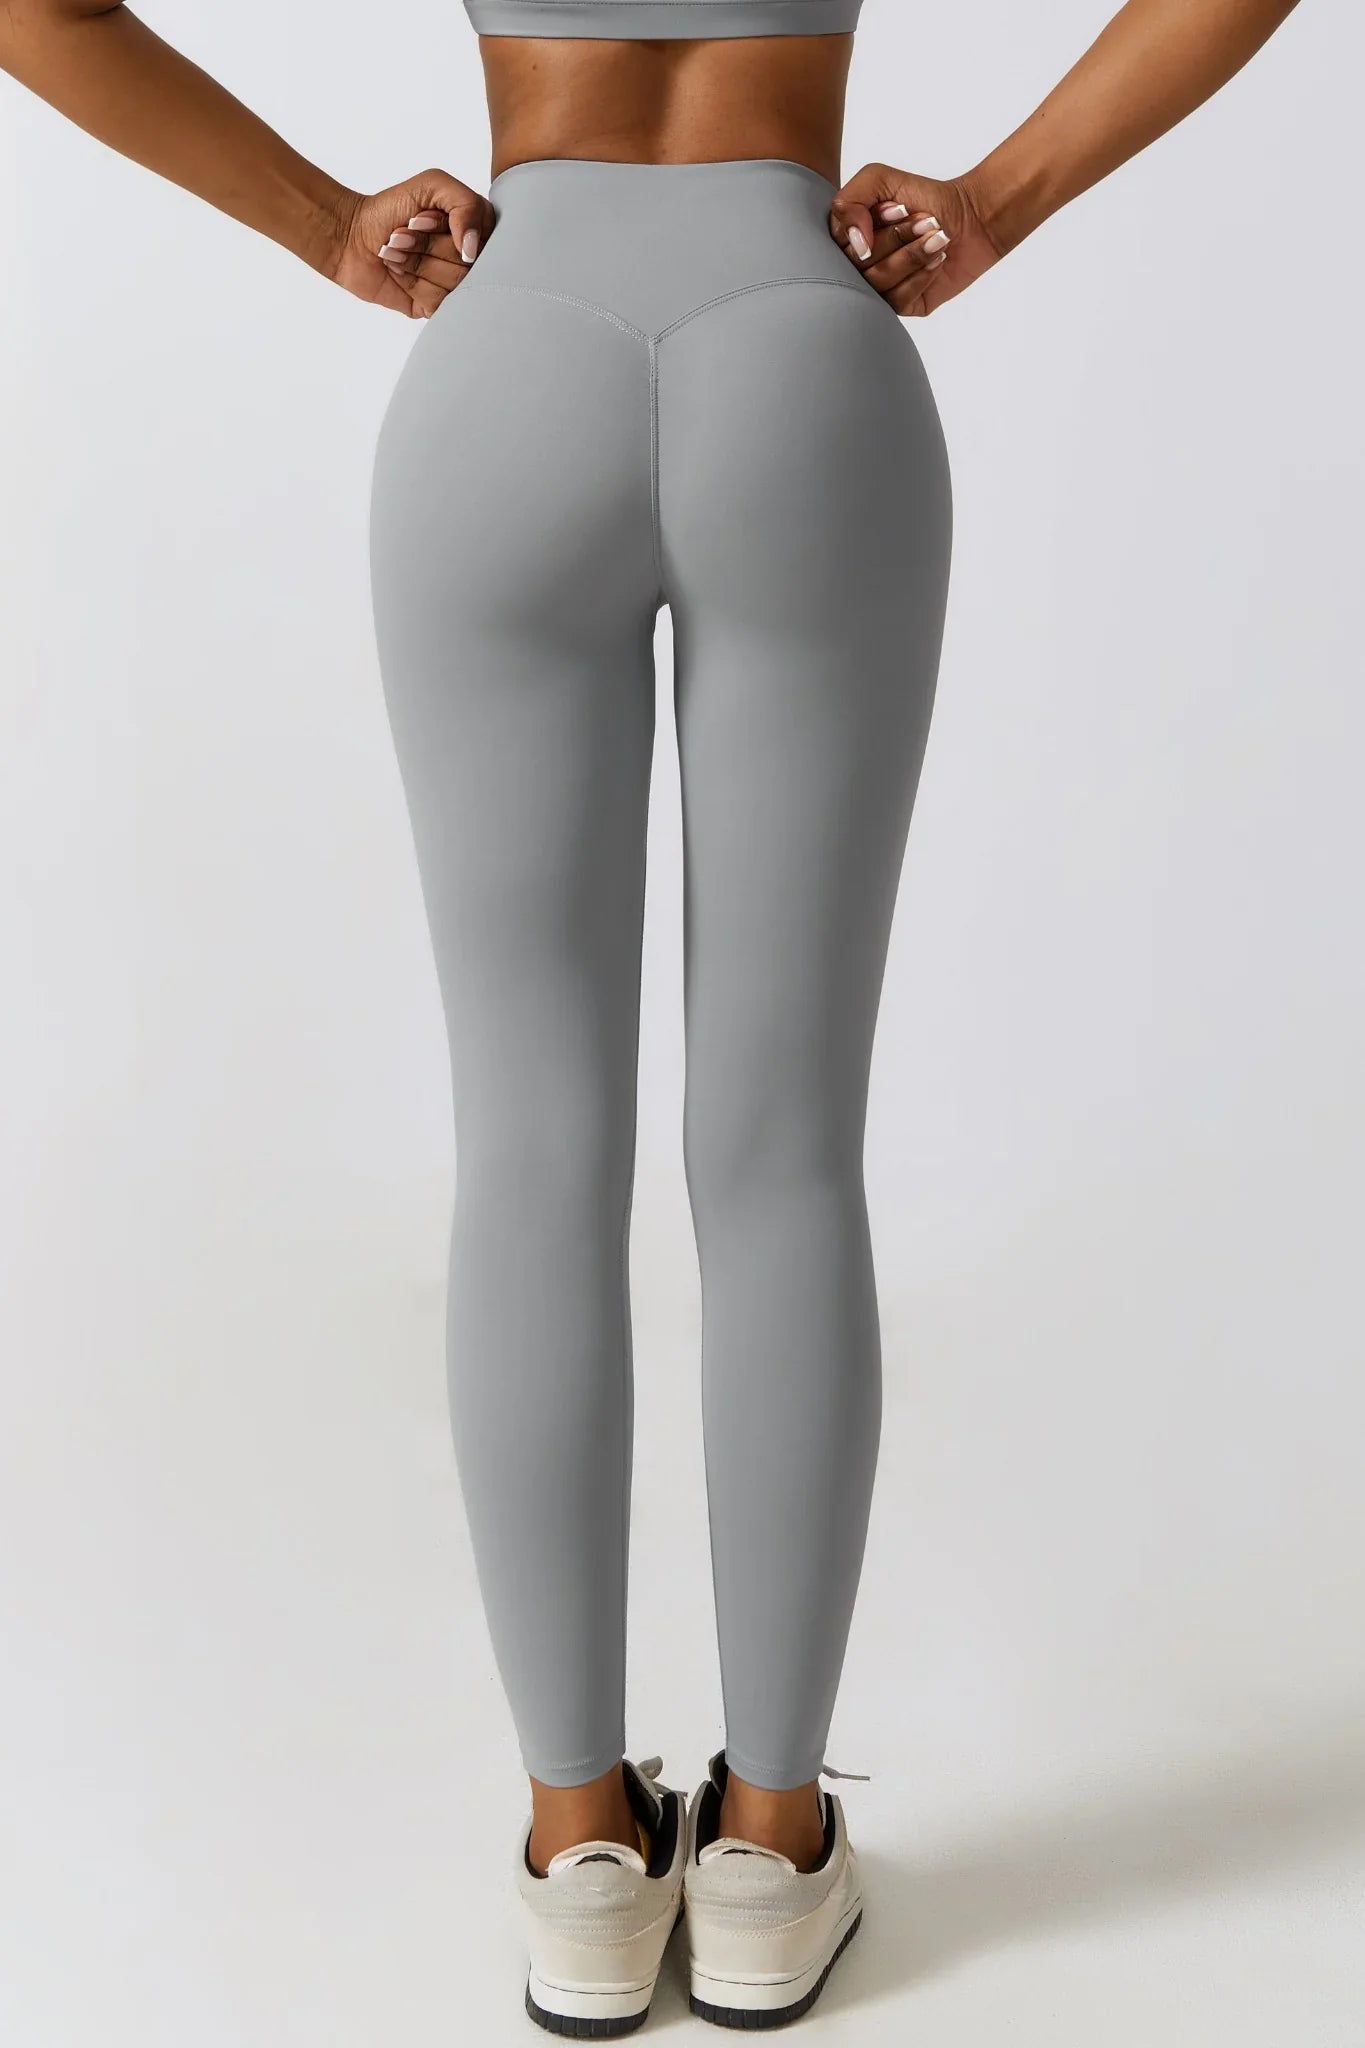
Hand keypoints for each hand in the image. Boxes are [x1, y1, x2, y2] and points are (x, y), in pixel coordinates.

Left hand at [330, 169, 494, 318]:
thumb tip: (473, 250)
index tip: (422, 217)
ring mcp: (455, 285)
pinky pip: (439, 302)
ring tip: (398, 251)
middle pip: (470, 262)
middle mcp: (470, 260)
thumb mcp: (434, 185)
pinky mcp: (437, 307)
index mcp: (477, 230)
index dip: (451, 227)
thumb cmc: (393, 208)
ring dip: (417, 262)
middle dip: (428, 244)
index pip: (486, 236)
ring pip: (455, 283)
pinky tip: (399, 273)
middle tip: (404, 234)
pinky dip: (413, 283)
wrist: (353, 236)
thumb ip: (467, 205)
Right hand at [829, 164, 1000, 316]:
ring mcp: (877, 288)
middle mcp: (857, 265)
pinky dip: (921, 276)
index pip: (837, 242)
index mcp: (847, 238)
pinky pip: (897, 301)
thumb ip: (849, 201)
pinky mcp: (900, 305)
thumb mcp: (879, 179)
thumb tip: (856, 244)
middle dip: (896, 238)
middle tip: (924, 221)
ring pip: (877, 283)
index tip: (899, 208)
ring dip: (912, 255)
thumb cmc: (926, 198)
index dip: (868, 226)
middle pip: (857, 264)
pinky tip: (937, 260)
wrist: (971, 218)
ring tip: (936, 236)